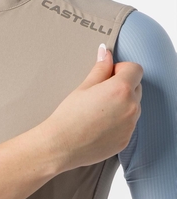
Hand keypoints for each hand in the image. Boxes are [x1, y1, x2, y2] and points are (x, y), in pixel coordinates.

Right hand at [41, 44, 142, 171]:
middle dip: (122, 85)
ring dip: (121, 103)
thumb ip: (100, 68)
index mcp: (120, 90)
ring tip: (97, 109)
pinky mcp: (126, 140)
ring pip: (133, 105)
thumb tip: (106, 53)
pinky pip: (128, 123)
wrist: (62, 144)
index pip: (135, 69)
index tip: (108, 74)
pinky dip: (118, 120)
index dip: (121, 68)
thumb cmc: (69, 115)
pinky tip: (98, 123)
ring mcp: (131, 125)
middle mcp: (131, 107)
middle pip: (136, 86)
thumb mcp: (83, 87)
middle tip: (99, 92)